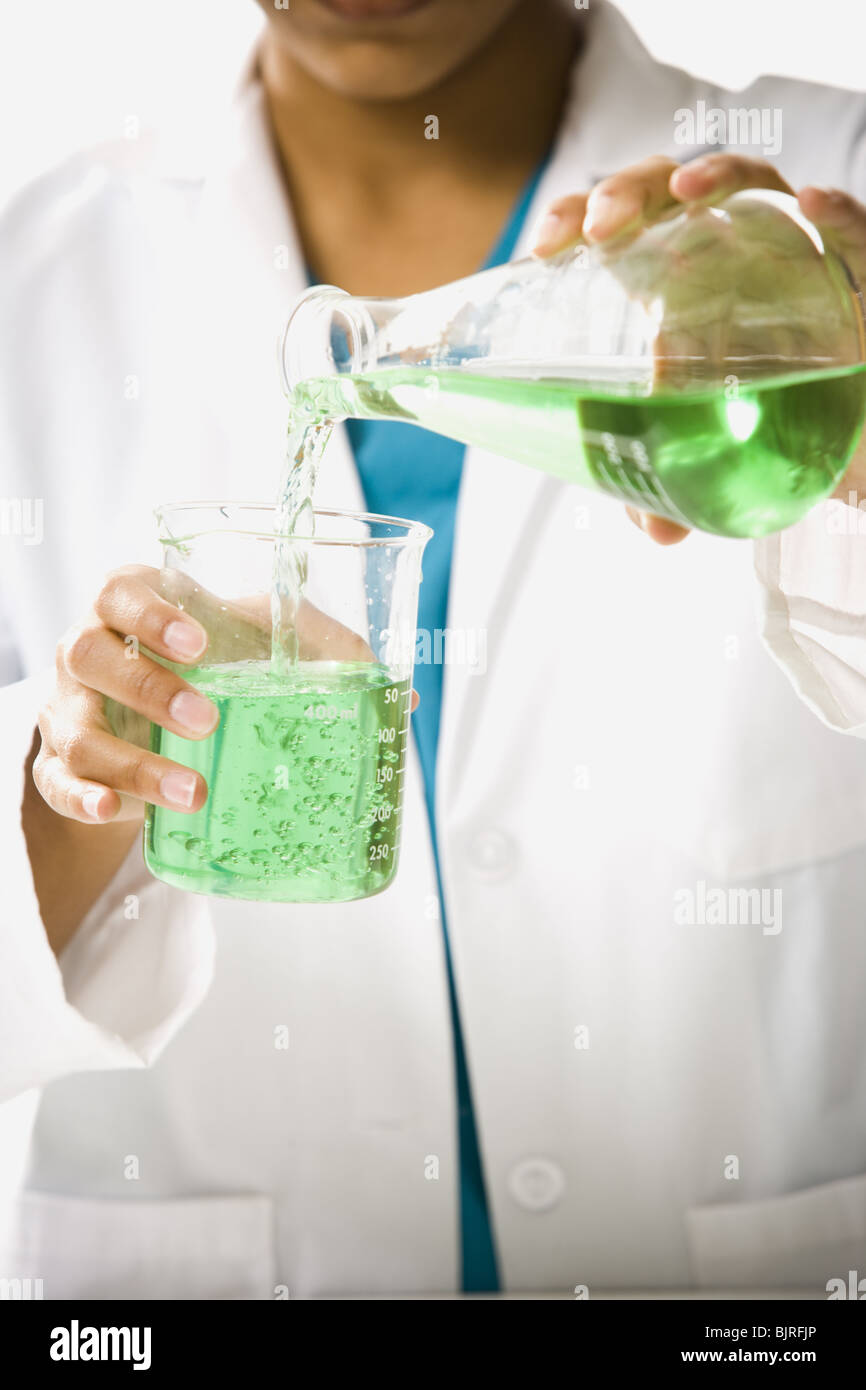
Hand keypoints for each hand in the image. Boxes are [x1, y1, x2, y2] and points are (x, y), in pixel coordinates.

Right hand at [34, 566, 399, 825]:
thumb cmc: (210, 667)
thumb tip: (402, 699)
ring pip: (78, 732)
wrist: (146, 722)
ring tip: (191, 792)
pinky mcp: (61, 767)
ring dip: (134, 763)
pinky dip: (85, 799)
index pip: (121, 590)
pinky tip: (118, 811)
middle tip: (207, 718)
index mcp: (131, 607)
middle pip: (90, 655)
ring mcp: (70, 711)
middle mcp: (89, 652)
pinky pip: (58, 784)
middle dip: (149, 688)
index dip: (153, 612)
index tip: (199, 641)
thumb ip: (322, 656)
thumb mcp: (258, 648)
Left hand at [531, 154, 865, 543]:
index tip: (545, 247)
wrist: (844, 424)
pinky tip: (812, 201)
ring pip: (750, 184)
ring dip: (714, 175)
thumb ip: (674, 475)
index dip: (576, 216)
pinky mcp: (850, 269)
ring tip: (683, 190)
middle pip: (668, 188)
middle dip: (629, 189)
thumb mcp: (704, 436)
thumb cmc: (761, 405)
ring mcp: (788, 247)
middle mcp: (725, 247)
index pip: (617, 220)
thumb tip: (656, 532)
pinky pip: (850, 231)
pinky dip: (838, 215)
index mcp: (674, 273)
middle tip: (600, 228)